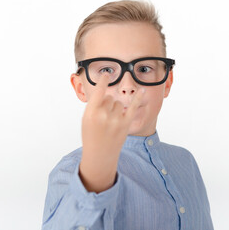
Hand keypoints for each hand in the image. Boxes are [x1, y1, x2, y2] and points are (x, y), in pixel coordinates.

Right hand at [79, 75, 144, 192]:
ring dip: (116, 108)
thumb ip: (94, 105)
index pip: (99, 91)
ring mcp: (116, 120)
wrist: (99, 155)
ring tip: (111, 121)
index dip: (104, 81)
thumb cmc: (91, 136)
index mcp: (91, 113)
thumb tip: (105, 91)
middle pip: (110, 97)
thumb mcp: (86, 119)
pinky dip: (138, 98)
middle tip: (103, 117)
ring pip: (119, 102)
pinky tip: (142, 90)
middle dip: (107, 104)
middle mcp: (104, 115)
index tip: (107, 74)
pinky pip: (133, 107)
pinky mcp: (126, 124)